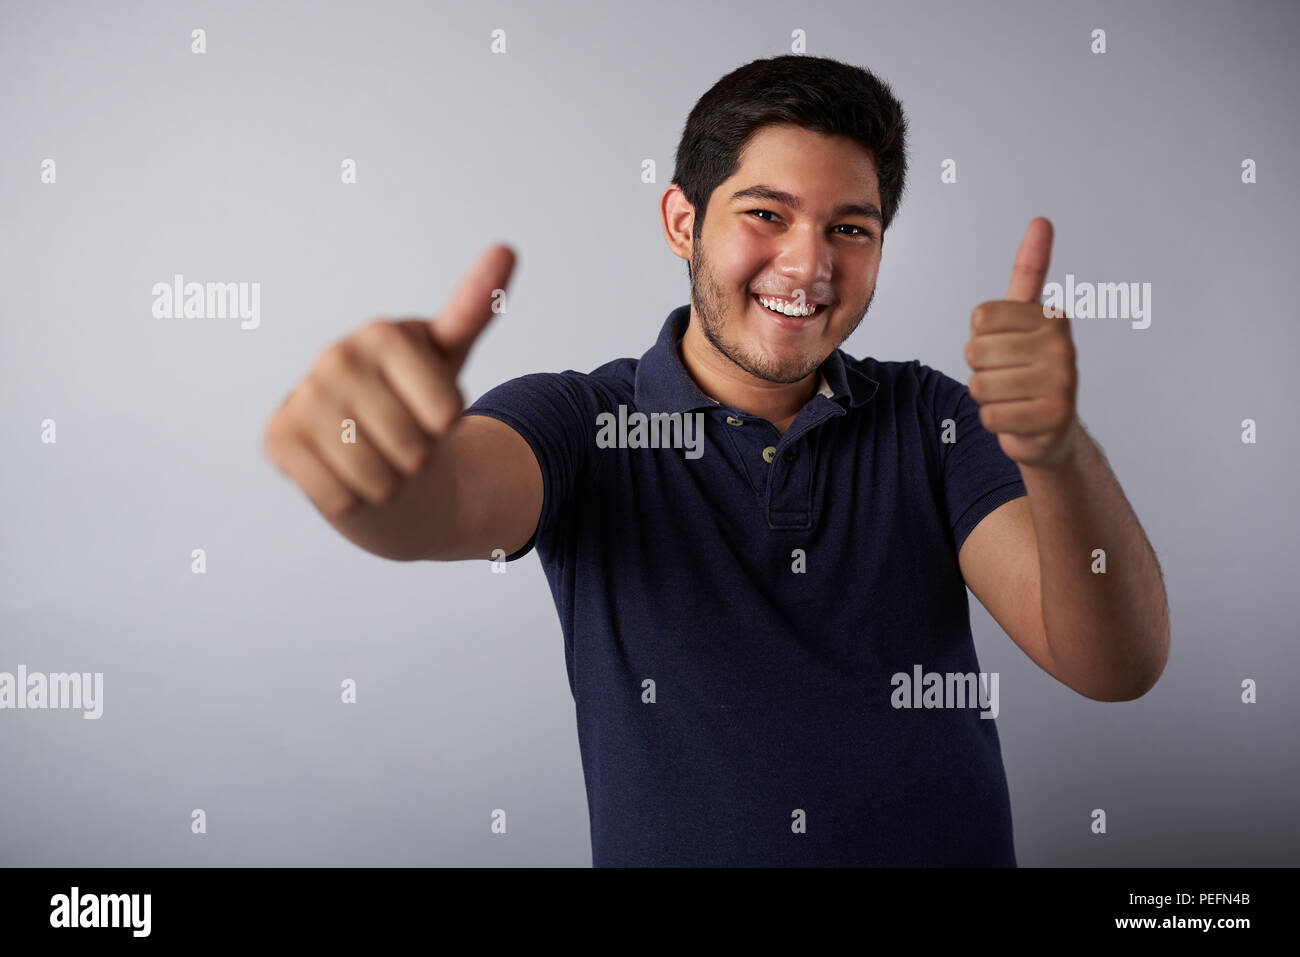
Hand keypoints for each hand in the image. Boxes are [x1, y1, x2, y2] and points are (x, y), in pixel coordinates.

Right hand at [263, 244, 516, 516]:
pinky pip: (341, 496)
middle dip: (419, 458)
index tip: (433, 409)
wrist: (368, 448)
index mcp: (383, 333)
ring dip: (389, 484)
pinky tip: (344, 473)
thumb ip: (474, 308)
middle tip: (402, 439)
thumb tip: (505, 248)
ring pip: (379, 478)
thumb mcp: (449, 357)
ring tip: (377, 456)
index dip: (448, 425)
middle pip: (415, 449)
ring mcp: (302, 397)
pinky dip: (354, 499)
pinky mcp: (278, 439)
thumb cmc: (416, 401)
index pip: (447, 413)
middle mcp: (335, 357)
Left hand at [964, 217, 1078, 467]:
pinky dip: (996, 421)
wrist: (1051, 429)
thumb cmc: (1030, 369)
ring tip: (1014, 396)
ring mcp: (1062, 382)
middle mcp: (1063, 345)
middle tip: (1010, 377)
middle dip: (982, 370)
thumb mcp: (1026, 318)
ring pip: (980, 386)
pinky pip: (991, 416)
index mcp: (1051, 316)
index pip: (980, 319)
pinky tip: (1018, 417)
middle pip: (975, 353)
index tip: (1007, 346)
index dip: (981, 338)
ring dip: (988, 397)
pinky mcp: (1054, 416)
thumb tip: (1041, 220)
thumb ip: (1029, 271)